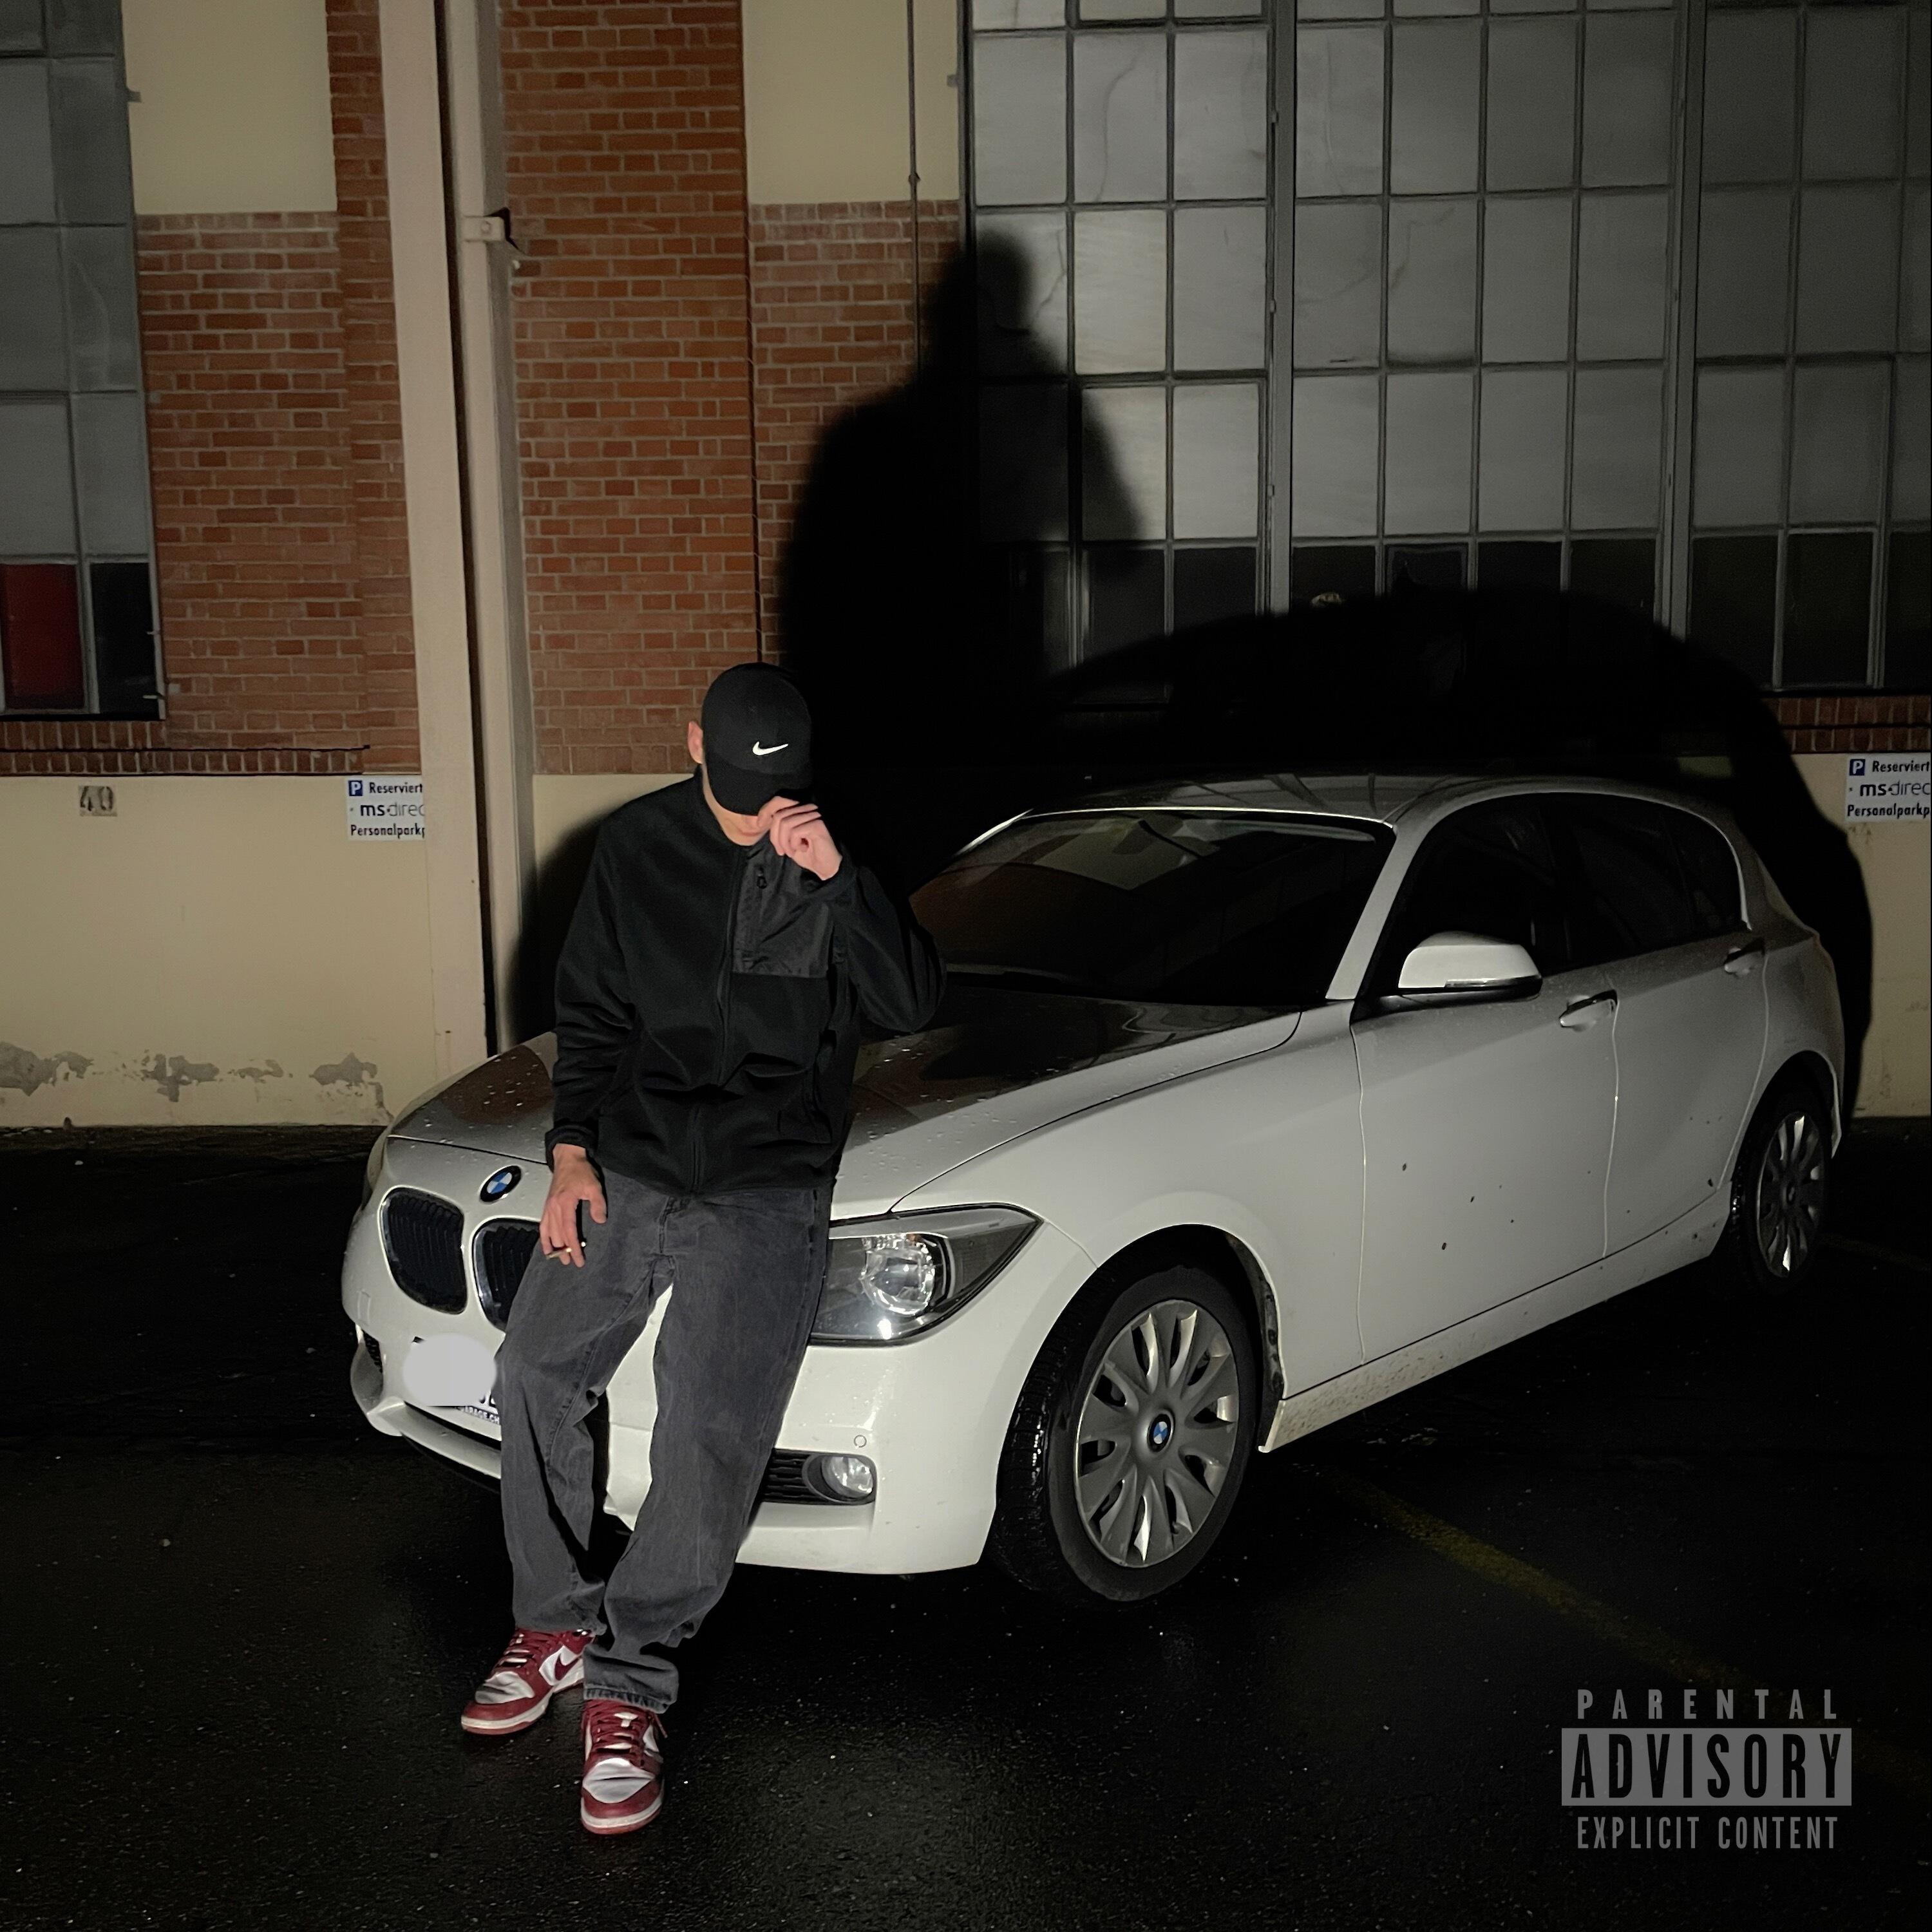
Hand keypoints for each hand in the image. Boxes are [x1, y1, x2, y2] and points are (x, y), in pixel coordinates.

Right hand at [540, 1146, 605, 1265]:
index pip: (569, 1231)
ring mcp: (548, 1206)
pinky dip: (544, 1237)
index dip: (574, 1247)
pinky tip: (546, 1246)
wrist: (568, 1158)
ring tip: (559, 1258)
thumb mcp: (594, 1186)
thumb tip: (600, 1221)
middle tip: (571, 1262)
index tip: (578, 1259)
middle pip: (558, 1234)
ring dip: (553, 1246)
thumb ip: (598, 1204)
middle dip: (564, 1249)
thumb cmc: (581, 1171)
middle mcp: (553, 1207)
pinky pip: (543, 1224)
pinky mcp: (547, 1205)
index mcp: (565, 1203)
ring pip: (548, 1231)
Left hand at [762, 797, 841, 880]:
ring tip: (792, 852)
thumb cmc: (808, 854)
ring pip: (785, 824)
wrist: (825, 867)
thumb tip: (762, 820)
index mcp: (800, 809)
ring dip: (785, 842)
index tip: (759, 824)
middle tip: (781, 852)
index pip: (779, 801)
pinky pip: (795, 831)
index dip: (765, 811)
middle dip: (775, 837)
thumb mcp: (788, 840)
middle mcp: (808, 808)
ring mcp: (814, 815)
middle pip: (779, 816)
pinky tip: (802, 849)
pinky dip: (794, 843)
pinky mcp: (818, 824)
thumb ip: (778, 828)